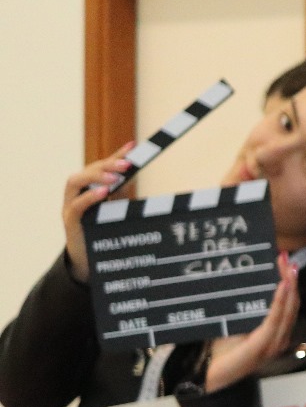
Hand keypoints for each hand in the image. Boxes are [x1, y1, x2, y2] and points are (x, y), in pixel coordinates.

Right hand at [61, 142, 135, 281]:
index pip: (102, 166)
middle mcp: (77, 193)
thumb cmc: (103, 231)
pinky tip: (104, 192)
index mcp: (90, 187)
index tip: (133, 146)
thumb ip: (121, 192)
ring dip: (96, 176)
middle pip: (89, 170)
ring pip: (76, 182)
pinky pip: (76, 205)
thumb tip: (135, 174)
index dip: (116, 156)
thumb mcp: (115, 209)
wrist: (89, 259)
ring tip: (116, 177)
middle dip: (108, 164)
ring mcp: (70, 205)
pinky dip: (89, 197)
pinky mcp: (69, 221)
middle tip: (128, 164)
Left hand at [205, 253, 300, 391]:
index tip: (285, 261)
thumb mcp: (237, 324)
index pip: (288, 304)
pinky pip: (275, 319)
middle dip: (290, 279)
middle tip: (286, 257)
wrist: (209, 374)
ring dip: (289, 286)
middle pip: (292, 304)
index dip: (289, 282)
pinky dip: (280, 301)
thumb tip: (250, 282)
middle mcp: (280, 338)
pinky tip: (282, 285)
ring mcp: (274, 343)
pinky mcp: (264, 345)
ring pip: (288, 309)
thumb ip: (248, 309)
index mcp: (275, 333)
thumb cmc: (220, 350)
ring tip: (288, 267)